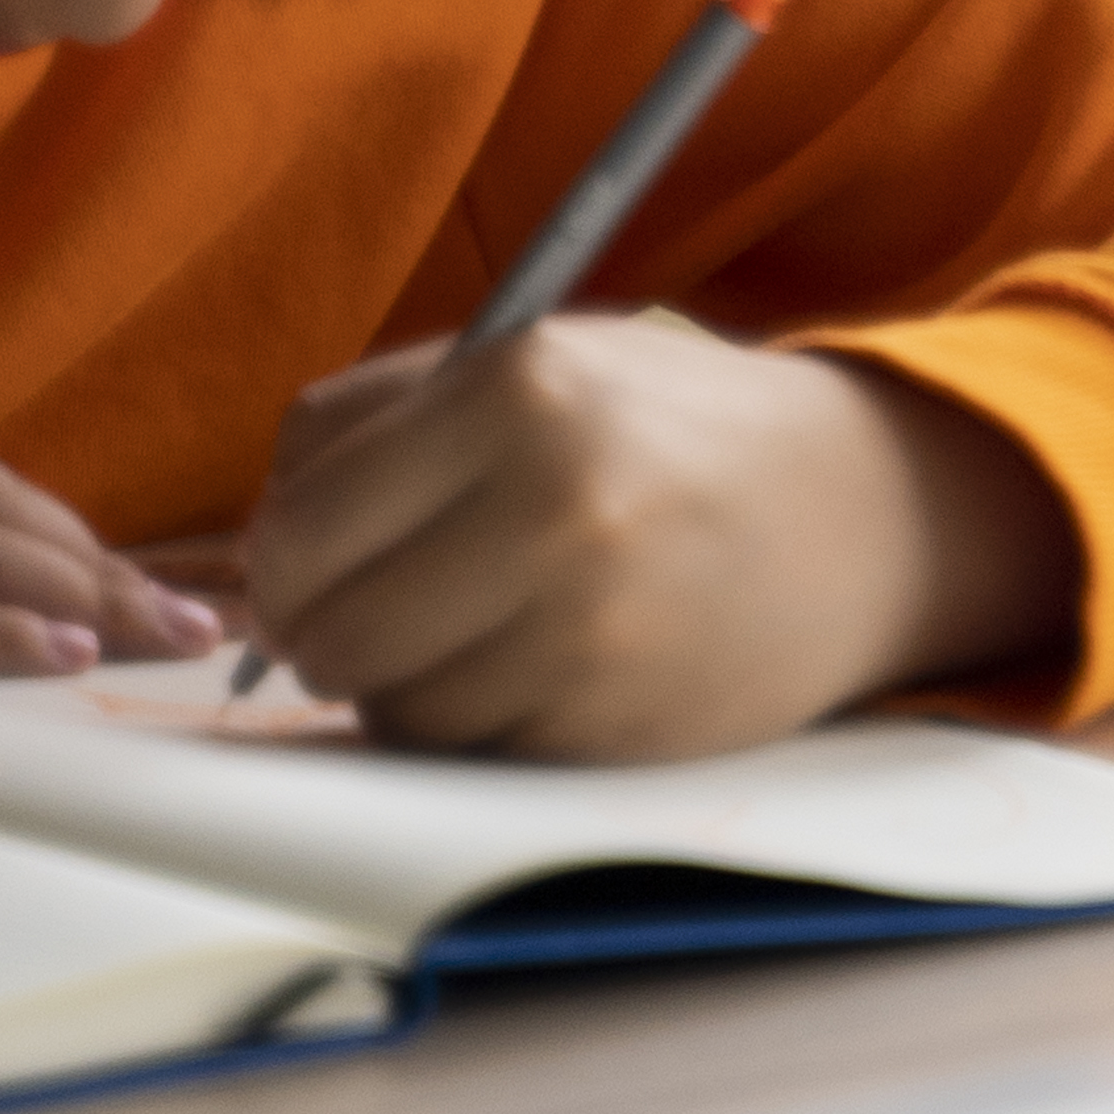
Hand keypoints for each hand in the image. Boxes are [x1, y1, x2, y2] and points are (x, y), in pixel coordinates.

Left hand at [237, 315, 1072, 760]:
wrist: (860, 513)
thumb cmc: (669, 430)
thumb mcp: (538, 361)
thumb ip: (383, 421)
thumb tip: (254, 544)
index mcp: (517, 389)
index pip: (302, 519)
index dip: (280, 560)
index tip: (302, 565)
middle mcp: (551, 504)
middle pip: (331, 629)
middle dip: (323, 634)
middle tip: (361, 614)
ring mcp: (589, 626)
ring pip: (394, 707)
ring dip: (404, 685)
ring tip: (472, 629)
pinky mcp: (616, 723)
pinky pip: (471, 752)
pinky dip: (478, 724)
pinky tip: (537, 667)